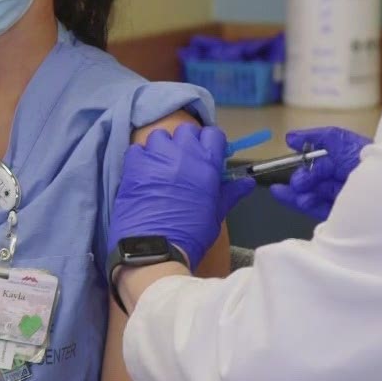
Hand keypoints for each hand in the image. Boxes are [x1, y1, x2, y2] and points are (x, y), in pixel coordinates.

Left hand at [110, 124, 253, 267]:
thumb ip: (230, 193)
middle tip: (184, 162)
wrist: (154, 250)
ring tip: (161, 167)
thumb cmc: (190, 235)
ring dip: (162, 147)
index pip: (213, 134)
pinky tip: (143, 174)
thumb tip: (247, 182)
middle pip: (186, 131)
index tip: (207, 155)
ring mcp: (157, 157)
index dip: (210, 143)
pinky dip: (140, 158)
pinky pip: (137, 149)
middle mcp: (183, 154)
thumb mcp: (215, 214)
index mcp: (207, 164)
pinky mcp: (133, 165)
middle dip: (186, 142)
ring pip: (160, 136)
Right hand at [268, 127, 370, 220]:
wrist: (380, 187)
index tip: (289, 160)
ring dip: (299, 192)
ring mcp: (342, 199)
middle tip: (298, 181)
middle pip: (316, 180)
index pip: (322, 162)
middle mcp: (345, 180)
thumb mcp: (339, 139)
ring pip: (313, 195)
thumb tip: (290, 137)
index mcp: (348, 161)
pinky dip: (298, 203)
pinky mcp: (338, 216)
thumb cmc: (362, 159)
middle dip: (302, 178)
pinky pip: (315, 209)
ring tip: (297, 190)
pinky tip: (287, 196)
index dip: (305, 160)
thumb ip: (316, 137)